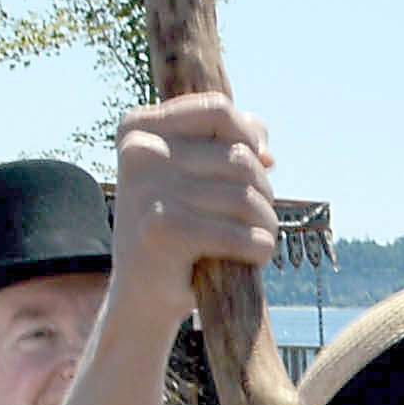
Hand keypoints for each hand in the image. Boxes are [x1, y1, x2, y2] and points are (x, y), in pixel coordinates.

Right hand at [107, 96, 277, 319]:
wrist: (142, 293)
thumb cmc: (176, 226)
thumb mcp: (194, 174)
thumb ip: (226, 139)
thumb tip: (261, 141)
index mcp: (138, 128)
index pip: (219, 111)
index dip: (251, 138)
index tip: (262, 164)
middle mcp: (138, 152)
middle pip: (239, 157)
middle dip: (264, 191)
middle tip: (257, 218)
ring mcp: (147, 190)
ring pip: (245, 196)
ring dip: (266, 223)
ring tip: (257, 238)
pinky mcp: (164, 230)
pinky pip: (240, 233)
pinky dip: (259, 248)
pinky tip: (253, 257)